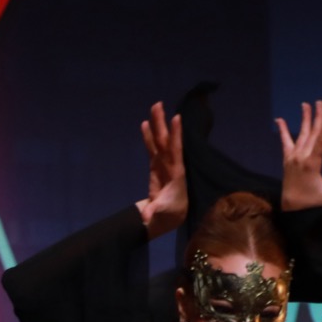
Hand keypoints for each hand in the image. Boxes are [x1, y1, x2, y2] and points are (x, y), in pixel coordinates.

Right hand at [136, 102, 185, 235]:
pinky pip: (152, 148)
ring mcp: (164, 164)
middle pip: (166, 139)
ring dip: (156, 125)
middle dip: (162, 123)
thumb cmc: (168, 215)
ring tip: (155, 107)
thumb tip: (147, 217)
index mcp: (176, 173)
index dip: (176, 135)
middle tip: (158, 104)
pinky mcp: (157, 166)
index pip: (176, 150)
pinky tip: (145, 124)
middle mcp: (171, 164)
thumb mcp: (162, 214)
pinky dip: (148, 137)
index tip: (176, 119)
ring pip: (160, 140)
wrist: (168, 217)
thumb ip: (155, 213)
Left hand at [277, 101, 321, 212]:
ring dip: (305, 119)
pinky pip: (285, 142)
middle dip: (317, 117)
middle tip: (321, 102)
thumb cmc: (313, 202)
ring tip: (306, 104)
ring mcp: (293, 157)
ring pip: (301, 134)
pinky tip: (279, 119)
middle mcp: (301, 157)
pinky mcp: (287, 159)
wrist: (291, 207)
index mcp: (312, 163)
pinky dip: (283, 130)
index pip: (321, 140)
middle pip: (312, 133)